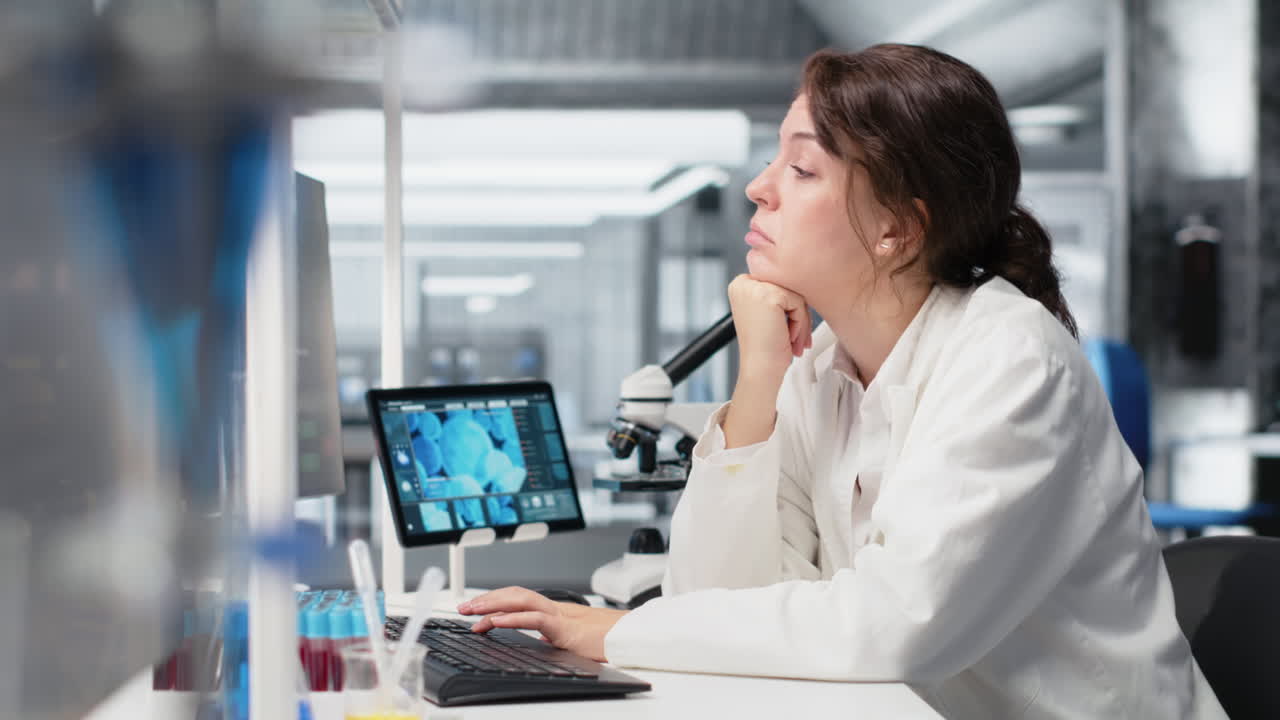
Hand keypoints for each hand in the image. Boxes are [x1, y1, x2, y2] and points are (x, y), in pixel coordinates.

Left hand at [457, 586, 628, 662]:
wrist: (633, 640)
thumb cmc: (609, 641)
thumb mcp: (574, 640)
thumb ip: (557, 637)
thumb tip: (542, 641)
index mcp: (556, 611)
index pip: (520, 598)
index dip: (496, 599)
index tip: (475, 608)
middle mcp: (556, 608)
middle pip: (515, 593)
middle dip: (486, 598)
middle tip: (463, 607)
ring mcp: (561, 615)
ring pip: (520, 599)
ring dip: (492, 604)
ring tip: (472, 612)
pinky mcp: (566, 627)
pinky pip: (535, 618)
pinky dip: (513, 617)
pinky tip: (496, 620)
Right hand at [727, 274, 811, 383]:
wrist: (760, 368)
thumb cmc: (765, 347)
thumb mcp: (765, 312)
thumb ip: (776, 293)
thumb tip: (802, 280)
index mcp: (740, 285)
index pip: (777, 284)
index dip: (787, 307)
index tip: (787, 330)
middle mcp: (744, 283)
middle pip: (787, 287)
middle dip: (797, 315)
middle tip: (795, 339)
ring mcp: (755, 288)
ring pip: (795, 294)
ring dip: (801, 320)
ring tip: (793, 341)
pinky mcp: (770, 295)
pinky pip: (798, 302)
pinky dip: (800, 322)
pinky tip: (788, 337)